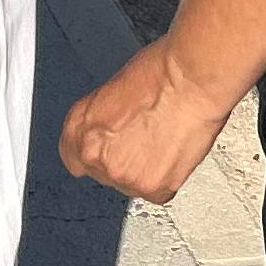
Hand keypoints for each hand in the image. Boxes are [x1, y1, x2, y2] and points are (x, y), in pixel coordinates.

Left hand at [58, 35, 238, 204]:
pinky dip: (166, 178)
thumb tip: (109, 134)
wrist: (192, 80)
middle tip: (142, 136)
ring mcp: (125, 176)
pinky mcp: (155, 189)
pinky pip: (156, 192)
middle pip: (102, 173)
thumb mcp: (112, 90)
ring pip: (130, 184)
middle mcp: (96, 157)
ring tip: (162, 139)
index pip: (73, 157)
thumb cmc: (160, 73)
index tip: (106, 146)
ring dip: (143, 169)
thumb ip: (101, 121)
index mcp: (78, 130)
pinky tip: (173, 151)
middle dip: (120, 158)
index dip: (94, 149)